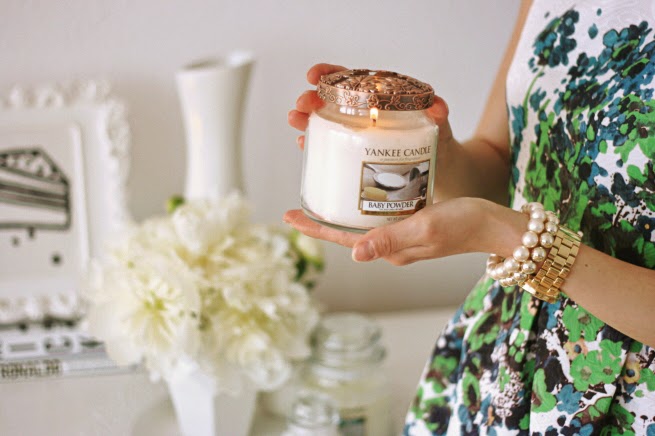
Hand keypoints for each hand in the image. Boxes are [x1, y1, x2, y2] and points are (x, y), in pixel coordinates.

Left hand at [284, 198, 526, 265]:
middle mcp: (393, 247)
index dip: (315, 228)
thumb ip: (391, 240)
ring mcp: (403, 237)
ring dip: (342, 213)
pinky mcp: (414, 225)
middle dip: (323, 221)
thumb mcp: (426, 228)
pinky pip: (381, 216)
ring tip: (322, 196)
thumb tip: (355, 254)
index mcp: (392, 250)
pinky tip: (360, 191)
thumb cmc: (465, 223)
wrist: (496, 225)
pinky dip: (365, 205)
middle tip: (299, 203)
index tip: (289, 215)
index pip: (344, 240)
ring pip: (363, 224)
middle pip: (349, 233)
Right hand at [287, 63, 454, 149]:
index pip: (352, 80)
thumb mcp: (441, 127)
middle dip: (312, 99)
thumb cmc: (441, 145)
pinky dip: (315, 144)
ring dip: (306, 120)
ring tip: (296, 122)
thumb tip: (438, 106)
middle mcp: (366, 116)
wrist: (442, 174)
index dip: (331, 74)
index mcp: (381, 99)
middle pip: (332, 101)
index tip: (315, 75)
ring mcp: (358, 136)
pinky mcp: (355, 157)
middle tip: (303, 104)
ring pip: (326, 123)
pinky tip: (305, 144)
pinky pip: (330, 147)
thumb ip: (439, 114)